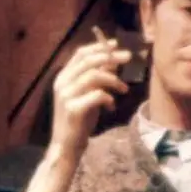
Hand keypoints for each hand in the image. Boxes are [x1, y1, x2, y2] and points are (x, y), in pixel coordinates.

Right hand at [50, 38, 131, 155]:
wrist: (67, 146)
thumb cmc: (79, 121)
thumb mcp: (88, 95)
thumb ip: (97, 79)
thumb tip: (113, 62)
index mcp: (63, 77)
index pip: (80, 54)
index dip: (99, 47)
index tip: (115, 45)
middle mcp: (62, 83)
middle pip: (88, 61)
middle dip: (111, 57)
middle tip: (129, 58)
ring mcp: (65, 96)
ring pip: (94, 76)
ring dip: (114, 80)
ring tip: (124, 90)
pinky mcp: (73, 109)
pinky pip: (97, 95)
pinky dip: (108, 98)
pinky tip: (111, 107)